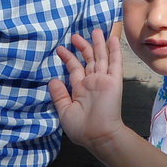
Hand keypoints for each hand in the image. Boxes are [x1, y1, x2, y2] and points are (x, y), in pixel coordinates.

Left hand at [46, 27, 126, 151]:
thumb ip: (59, 95)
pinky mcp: (113, 81)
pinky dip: (114, 50)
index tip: (60, 48)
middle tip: (75, 36)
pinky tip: (112, 39)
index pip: (74, 69)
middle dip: (83, 47)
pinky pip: (115, 63)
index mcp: (80, 89)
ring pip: (101, 57)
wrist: (99, 135)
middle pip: (88, 60)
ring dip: (99, 44)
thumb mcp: (64, 111)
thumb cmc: (81, 128)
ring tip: (96, 30)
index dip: (68, 58)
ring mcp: (103, 80)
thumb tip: (52, 80)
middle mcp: (92, 82)